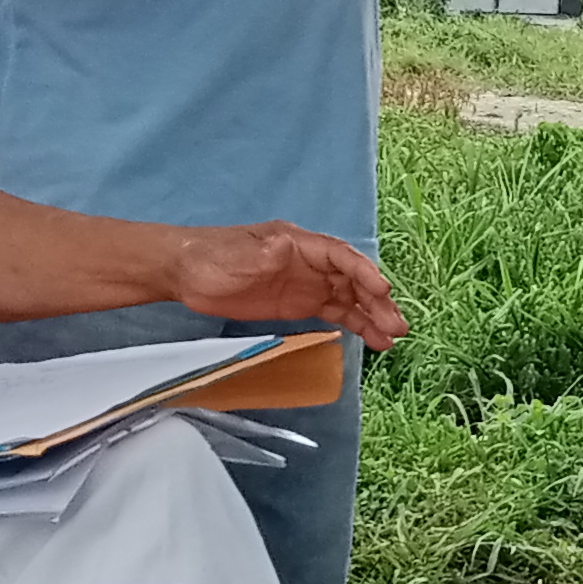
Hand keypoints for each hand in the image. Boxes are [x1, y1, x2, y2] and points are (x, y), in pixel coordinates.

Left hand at [160, 224, 407, 347]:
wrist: (185, 272)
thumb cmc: (210, 259)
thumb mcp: (235, 256)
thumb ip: (264, 254)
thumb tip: (288, 246)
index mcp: (299, 244)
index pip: (340, 256)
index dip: (363, 273)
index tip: (382, 292)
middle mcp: (310, 262)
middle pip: (352, 279)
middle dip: (376, 301)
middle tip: (397, 326)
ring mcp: (307, 283)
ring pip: (349, 298)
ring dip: (372, 316)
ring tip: (392, 339)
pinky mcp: (299, 303)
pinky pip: (335, 312)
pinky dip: (355, 324)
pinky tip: (372, 339)